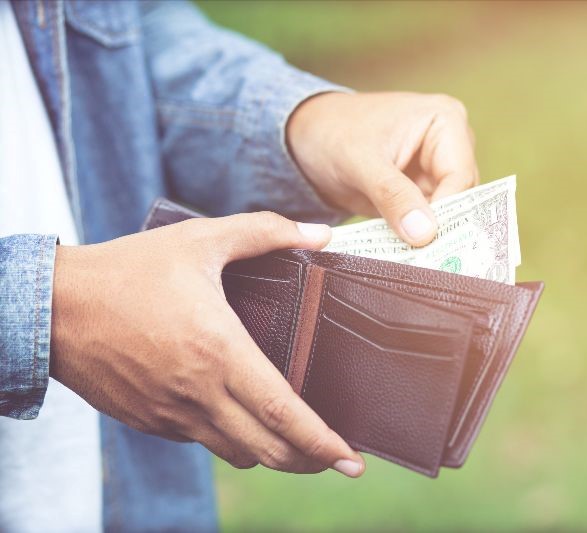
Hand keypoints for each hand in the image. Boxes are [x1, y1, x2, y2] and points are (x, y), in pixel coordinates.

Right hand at [50, 213, 364, 476]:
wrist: (53, 308)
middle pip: (268, 450)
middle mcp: (199, 393)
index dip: (322, 441)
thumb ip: (266, 232)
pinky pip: (202, 442)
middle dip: (309, 460)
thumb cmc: (129, 271)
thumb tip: (320, 233)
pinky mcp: (151, 421)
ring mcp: (172, 414)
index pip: (284, 413)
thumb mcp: (201, 239)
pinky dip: (230, 439)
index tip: (350, 458)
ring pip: (237, 454)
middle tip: (333, 456)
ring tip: (291, 439)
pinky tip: (237, 418)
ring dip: (270, 453)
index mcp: (220, 352)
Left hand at [287, 91, 477, 245]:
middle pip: (461, 197)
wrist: (306, 139)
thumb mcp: (360, 162)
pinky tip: (407, 255)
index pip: (461, 176)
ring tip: (417, 261)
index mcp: (445, 121)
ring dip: (431, 237)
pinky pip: (428, 221)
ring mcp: (437, 169)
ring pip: (448, 213)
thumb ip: (393, 195)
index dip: (448, 212)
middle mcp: (450, 144)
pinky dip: (416, 238)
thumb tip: (425, 233)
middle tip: (428, 259)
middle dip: (442, 227)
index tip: (430, 244)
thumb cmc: (333, 133)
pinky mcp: (422, 192)